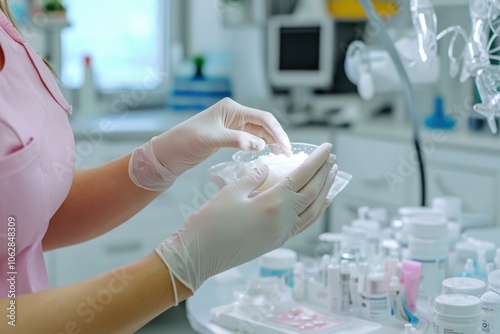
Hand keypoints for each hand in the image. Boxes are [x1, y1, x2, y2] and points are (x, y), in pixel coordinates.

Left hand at [128, 98, 291, 190]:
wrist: (167, 154)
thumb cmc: (184, 141)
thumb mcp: (211, 140)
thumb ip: (237, 140)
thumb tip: (261, 145)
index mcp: (231, 109)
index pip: (263, 118)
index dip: (278, 132)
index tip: (287, 147)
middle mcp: (234, 115)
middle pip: (264, 124)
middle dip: (277, 137)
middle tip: (288, 154)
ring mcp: (231, 126)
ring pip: (259, 132)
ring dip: (270, 142)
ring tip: (281, 156)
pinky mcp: (228, 137)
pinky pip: (250, 140)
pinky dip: (260, 146)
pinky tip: (267, 154)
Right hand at [155, 143, 336, 299]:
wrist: (199, 256)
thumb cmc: (210, 222)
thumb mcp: (231, 191)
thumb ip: (253, 177)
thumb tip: (266, 169)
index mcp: (273, 203)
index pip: (302, 176)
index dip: (317, 161)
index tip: (327, 148)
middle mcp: (283, 220)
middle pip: (313, 192)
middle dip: (325, 173)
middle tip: (333, 158)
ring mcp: (282, 233)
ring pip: (313, 209)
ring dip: (325, 191)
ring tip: (332, 177)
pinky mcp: (277, 241)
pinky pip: (304, 223)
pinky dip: (316, 211)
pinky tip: (320, 203)